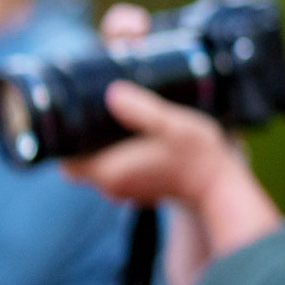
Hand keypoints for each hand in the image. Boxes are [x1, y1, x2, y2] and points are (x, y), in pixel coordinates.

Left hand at [58, 84, 283, 282]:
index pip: (65, 159)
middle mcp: (111, 185)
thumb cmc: (198, 157)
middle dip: (81, 137)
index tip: (72, 114)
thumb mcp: (172, 125)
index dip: (63, 139)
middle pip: (78, 160)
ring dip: (100, 146)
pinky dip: (117, 155)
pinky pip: (115, 170)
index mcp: (109, 171)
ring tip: (115, 122)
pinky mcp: (138, 190)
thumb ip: (143, 110)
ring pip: (96, 166)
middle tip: (94, 112)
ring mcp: (125, 191)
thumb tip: (113, 93)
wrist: (221, 188)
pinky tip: (133, 138)